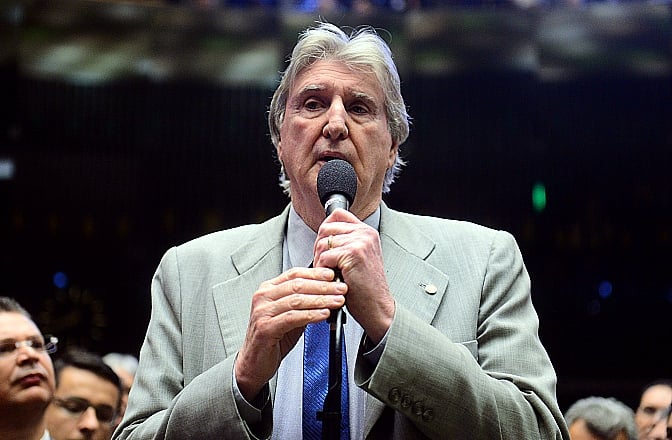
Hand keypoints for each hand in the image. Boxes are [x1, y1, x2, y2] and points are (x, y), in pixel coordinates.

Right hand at [235, 267, 346, 400]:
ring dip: (321, 300)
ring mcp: (263, 312)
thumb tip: (327, 292)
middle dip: (323, 286)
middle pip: (297, 285)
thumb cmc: (272, 338)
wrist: (254, 363)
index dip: (315, 273)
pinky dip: (311, 315)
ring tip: (336, 301)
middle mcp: (263, 297)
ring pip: (297, 300)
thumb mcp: (290, 315)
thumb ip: (304, 302)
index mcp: (268, 290)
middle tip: (340, 288)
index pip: (294, 274)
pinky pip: (292, 317)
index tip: (332, 275)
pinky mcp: (265, 327)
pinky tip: (323, 314)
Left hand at [313, 209, 394, 343]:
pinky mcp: (353, 253)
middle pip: (326, 228)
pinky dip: (323, 269)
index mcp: (367, 232)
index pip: (338, 215)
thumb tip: (323, 235)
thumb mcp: (359, 258)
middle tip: (324, 263)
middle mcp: (365, 233)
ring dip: (320, 260)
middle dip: (318, 246)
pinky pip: (325, 256)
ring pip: (323, 243)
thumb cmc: (366, 287)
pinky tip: (331, 278)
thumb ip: (346, 242)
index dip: (325, 228)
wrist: (377, 306)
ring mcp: (360, 242)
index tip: (324, 244)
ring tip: (328, 273)